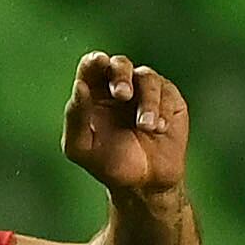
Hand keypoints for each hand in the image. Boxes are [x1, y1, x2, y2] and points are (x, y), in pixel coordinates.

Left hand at [62, 52, 187, 194]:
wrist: (144, 184)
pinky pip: (167, 93)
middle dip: (120, 75)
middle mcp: (119, 86)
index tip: (99, 62)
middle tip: (122, 95)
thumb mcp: (82, 147)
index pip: (91, 66)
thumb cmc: (108, 164)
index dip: (94, 60)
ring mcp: (145, 91)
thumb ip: (76, 118)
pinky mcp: (168, 100)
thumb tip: (79, 86)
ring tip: (147, 127)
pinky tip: (158, 130)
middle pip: (120, 63)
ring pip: (146, 78)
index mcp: (93, 93)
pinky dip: (162, 111)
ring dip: (147, 102)